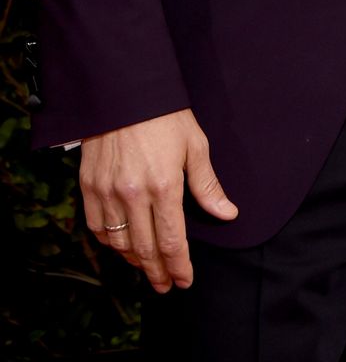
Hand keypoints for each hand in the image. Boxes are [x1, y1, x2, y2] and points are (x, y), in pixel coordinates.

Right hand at [80, 108, 237, 291]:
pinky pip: (97, 228)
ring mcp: (108, 192)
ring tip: (148, 267)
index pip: (172, 241)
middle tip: (167, 285)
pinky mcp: (89, 186)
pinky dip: (110, 243)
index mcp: (164, 185)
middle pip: (145, 249)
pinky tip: (122, 246)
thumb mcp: (195, 145)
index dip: (180, 266)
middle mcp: (133, 194)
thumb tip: (227, 213)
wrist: (124, 89)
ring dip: (135, 261)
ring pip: (119, 243)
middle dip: (158, 272)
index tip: (185, 280)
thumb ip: (207, 185)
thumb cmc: (165, 115)